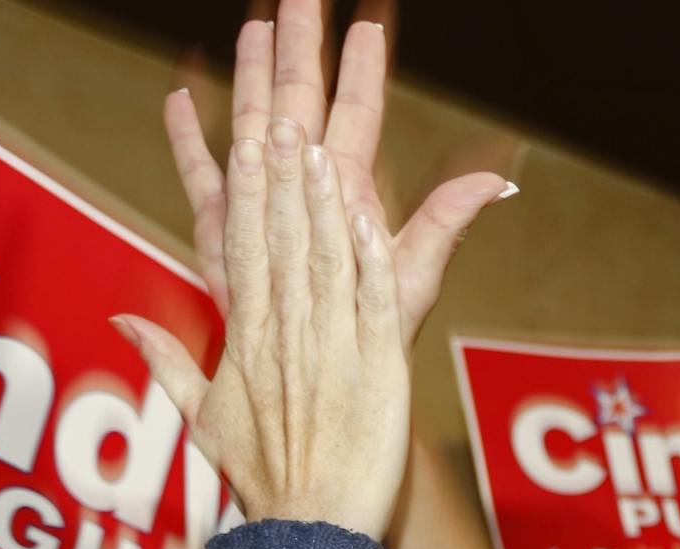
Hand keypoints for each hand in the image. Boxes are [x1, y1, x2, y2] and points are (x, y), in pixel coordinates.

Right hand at [116, 114, 405, 537]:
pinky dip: (372, 261)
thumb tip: (120, 322)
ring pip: (325, 264)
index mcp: (244, 343)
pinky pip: (375, 305)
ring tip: (319, 151)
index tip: (246, 144)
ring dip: (323, 205)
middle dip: (280, 181)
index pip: (242, 251)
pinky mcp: (379, 372)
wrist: (311, 533)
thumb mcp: (201, 420)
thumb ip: (167, 362)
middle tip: (279, 121)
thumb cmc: (263, 484)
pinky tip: (370, 221)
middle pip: (280, 244)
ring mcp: (332, 353)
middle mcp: (285, 339)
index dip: (247, 194)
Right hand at [162, 0, 510, 342]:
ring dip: (251, 79)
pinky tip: (181, 102)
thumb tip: (498, 181)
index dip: (361, 71)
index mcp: (348, 193)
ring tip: (253, 28)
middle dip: (300, 49)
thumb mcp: (413, 274)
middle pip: (299, 103)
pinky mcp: (228, 235)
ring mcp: (265, 207)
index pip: (356, 115)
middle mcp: (305, 190)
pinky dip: (189, 144)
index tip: (369, 23)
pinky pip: (203, 181)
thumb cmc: (373, 336)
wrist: (327, 382)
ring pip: (252, 126)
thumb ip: (446, 222)